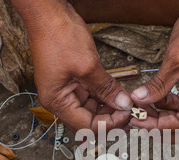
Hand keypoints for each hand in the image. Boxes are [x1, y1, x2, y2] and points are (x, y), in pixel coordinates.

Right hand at [12, 0, 132, 132]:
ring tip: (127, 102)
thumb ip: (106, 88)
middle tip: (130, 112)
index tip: (127, 113)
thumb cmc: (57, 35)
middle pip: (89, 121)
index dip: (109, 123)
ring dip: (110, 108)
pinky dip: (106, 96)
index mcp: (57, 102)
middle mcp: (60, 100)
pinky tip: (119, 94)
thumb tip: (122, 104)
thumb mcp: (88, 65)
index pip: (87, 126)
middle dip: (111, 118)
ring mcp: (66, 91)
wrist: (48, 13)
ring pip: (93, 109)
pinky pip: (92, 95)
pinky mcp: (74, 81)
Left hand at [130, 0, 178, 143]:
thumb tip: (141, 100)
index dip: (159, 127)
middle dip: (166, 131)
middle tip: (144, 125)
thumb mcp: (175, 59)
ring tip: (145, 110)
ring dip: (167, 119)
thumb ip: (158, 85)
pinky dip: (171, 107)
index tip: (140, 123)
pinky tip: (156, 100)